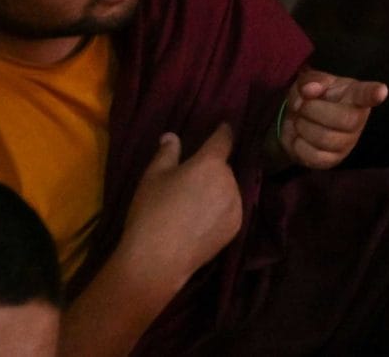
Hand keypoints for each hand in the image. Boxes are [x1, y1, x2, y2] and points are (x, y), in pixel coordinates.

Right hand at [119, 125, 242, 293]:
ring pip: (227, 190)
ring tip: (190, 209)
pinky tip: (198, 224)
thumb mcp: (153, 177)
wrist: (158, 259)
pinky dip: (218, 212)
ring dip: (216, 192)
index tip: (223, 128)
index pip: (223, 140)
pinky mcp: (236, 227)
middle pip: (222, 169)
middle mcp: (230, 180)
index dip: (222, 132)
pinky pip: (229, 211)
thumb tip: (172, 136)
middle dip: (209, 172)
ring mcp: (236, 205)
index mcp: (210, 163)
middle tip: (188, 185)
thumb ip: (167, 153)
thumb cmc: (152, 212)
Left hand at [276, 69, 388, 171]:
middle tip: (302, 106)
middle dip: (313, 110)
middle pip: (345, 120)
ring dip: (302, 127)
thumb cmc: (313, 97)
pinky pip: (315, 156)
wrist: (300, 121)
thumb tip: (309, 90)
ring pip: (325, 139)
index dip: (374, 93)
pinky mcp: (333, 160)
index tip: (381, 91)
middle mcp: (357, 119)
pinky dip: (299, 145)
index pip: (367, 94)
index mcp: (354, 94)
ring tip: (300, 120)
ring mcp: (347, 142)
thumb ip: (310, 80)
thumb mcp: (310, 82)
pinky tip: (300, 136)